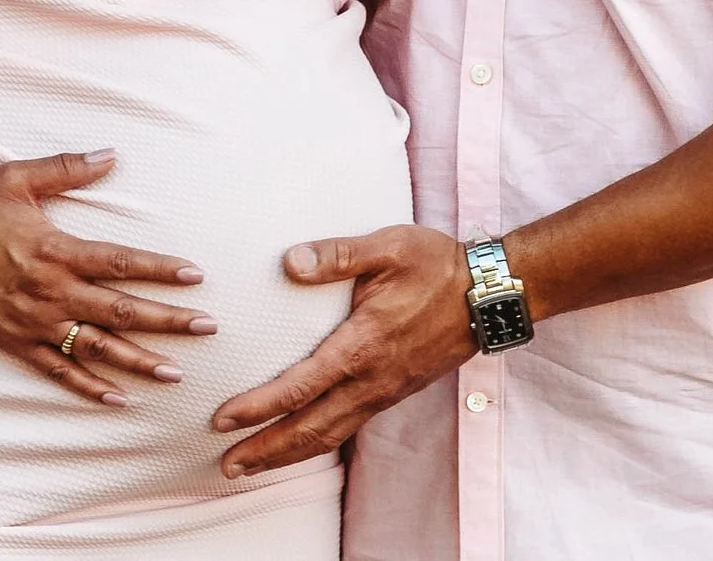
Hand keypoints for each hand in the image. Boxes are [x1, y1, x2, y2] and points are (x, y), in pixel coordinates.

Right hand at [0, 148, 217, 406]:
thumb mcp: (17, 177)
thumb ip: (67, 168)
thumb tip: (111, 156)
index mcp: (55, 249)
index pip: (120, 262)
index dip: (161, 269)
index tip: (196, 275)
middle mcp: (50, 291)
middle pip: (120, 310)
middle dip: (168, 320)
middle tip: (208, 327)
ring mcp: (33, 322)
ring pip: (96, 347)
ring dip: (138, 361)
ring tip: (175, 371)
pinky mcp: (15, 343)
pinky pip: (57, 371)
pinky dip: (88, 387)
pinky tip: (118, 398)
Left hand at [209, 225, 474, 477]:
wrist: (489, 293)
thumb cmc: (437, 265)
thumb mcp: (388, 246)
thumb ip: (336, 255)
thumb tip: (289, 262)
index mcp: (363, 344)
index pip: (301, 386)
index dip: (259, 407)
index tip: (223, 418)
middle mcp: (372, 378)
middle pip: (310, 428)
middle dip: (266, 450)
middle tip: (227, 465)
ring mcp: (385, 390)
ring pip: (330, 434)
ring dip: (288, 453)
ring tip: (252, 465)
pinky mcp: (394, 391)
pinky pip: (349, 426)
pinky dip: (318, 441)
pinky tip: (301, 443)